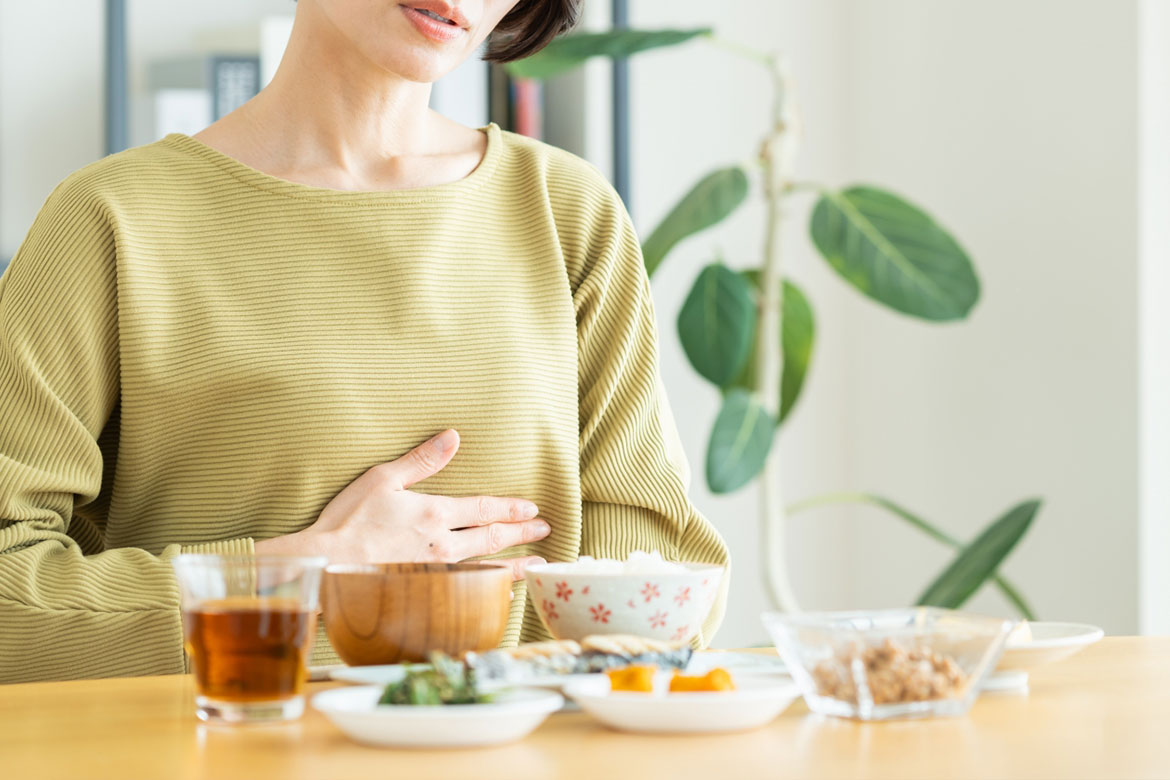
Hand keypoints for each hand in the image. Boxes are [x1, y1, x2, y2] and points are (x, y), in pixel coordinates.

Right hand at [254, 429, 548, 578]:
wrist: (326, 564)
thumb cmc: (349, 520)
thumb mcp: (383, 478)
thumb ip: (422, 459)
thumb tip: (453, 436)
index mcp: (436, 513)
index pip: (484, 509)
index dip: (510, 509)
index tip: (532, 510)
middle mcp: (443, 544)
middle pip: (491, 538)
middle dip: (520, 534)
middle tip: (543, 532)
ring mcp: (436, 572)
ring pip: (484, 568)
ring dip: (513, 565)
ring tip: (535, 566)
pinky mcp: (425, 592)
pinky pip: (464, 591)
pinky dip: (486, 591)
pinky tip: (499, 593)